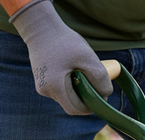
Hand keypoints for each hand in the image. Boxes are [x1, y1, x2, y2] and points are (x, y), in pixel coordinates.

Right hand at [10, 0, 112, 114]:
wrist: (40, 25)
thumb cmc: (65, 41)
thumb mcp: (89, 59)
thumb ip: (101, 80)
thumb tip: (104, 95)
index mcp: (54, 87)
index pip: (75, 109)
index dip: (89, 107)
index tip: (99, 97)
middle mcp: (45, 89)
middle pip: (71, 104)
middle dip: (84, 98)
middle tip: (93, 84)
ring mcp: (41, 85)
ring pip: (65, 97)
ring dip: (77, 90)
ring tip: (80, 71)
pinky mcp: (41, 79)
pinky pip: (59, 88)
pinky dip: (69, 83)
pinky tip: (71, 69)